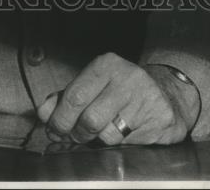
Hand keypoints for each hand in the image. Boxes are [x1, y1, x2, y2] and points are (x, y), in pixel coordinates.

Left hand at [37, 54, 198, 145]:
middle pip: (90, 119)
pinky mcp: (160, 120)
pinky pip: (128, 144)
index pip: (75, 96)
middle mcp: (127, 78)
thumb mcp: (93, 84)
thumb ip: (66, 97)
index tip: (53, 128)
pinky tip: (123, 134)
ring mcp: (146, 99)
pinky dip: (119, 145)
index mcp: (106, 65)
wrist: (165, 93)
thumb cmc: (122, 90)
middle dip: (77, 134)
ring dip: (98, 141)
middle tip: (74, 136)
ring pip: (108, 135)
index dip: (60, 118)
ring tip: (101, 132)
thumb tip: (44, 111)